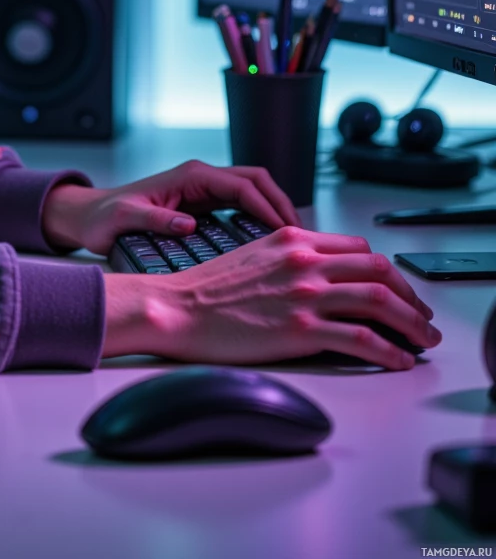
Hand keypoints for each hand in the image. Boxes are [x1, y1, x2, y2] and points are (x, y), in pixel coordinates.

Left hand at [41, 160, 299, 255]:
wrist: (89, 218)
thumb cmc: (104, 218)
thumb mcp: (125, 220)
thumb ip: (155, 221)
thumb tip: (187, 225)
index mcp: (190, 176)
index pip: (242, 185)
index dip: (268, 207)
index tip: (286, 232)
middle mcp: (201, 178)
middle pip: (256, 181)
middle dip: (281, 204)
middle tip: (301, 237)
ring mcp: (203, 191)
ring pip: (253, 193)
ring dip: (275, 211)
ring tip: (294, 242)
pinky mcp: (203, 206)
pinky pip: (241, 207)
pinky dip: (261, 219)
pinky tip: (270, 245)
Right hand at [102, 226, 440, 370]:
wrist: (177, 308)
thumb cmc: (208, 289)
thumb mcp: (255, 254)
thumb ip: (291, 258)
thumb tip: (321, 274)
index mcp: (293, 237)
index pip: (359, 248)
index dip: (388, 271)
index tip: (398, 290)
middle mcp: (305, 259)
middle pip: (379, 270)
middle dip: (410, 296)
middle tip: (421, 317)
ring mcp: (305, 293)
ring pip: (379, 301)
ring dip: (411, 324)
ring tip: (422, 341)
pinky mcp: (301, 329)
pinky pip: (361, 339)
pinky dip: (389, 350)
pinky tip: (397, 360)